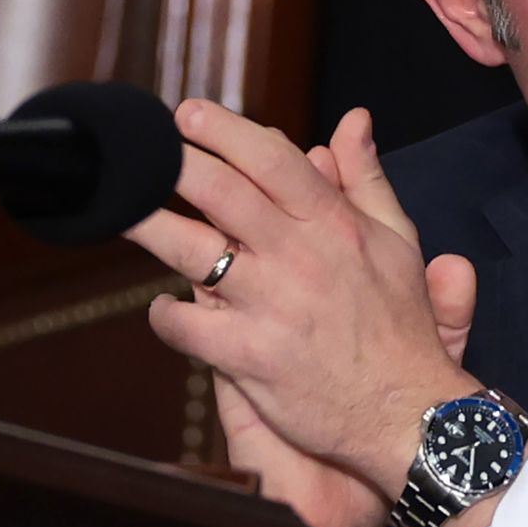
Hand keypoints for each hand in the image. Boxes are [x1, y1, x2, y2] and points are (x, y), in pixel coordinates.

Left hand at [130, 107, 475, 526]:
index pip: (272, 160)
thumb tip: (352, 121)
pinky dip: (166, 315)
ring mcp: (272, 306)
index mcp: (333, 224)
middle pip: (222, 193)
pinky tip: (165, 310)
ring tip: (120, 209)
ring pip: (192, 252)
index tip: (189, 115)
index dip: (225, 131)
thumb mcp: (396, 240)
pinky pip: (188, 325)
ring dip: (149, 225)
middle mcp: (300, 257)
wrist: (407, 411)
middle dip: (173, 164)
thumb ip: (365, 177)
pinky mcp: (250, 356)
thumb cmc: (399, 325)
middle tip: (143, 151)